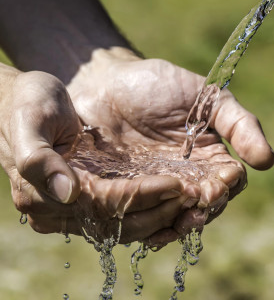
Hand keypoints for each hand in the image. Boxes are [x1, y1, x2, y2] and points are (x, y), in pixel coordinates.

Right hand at [0, 67, 197, 243]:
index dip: (141, 196)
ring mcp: (80, 203)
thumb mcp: (30, 119)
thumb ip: (39, 158)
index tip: (175, 183)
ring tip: (198, 199)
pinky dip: (155, 207)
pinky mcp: (95, 194)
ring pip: (129, 223)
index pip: (104, 204)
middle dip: (160, 210)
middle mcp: (63, 208)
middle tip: (196, 194)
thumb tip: (68, 193)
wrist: (26, 99)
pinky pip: (129, 211)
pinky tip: (180, 197)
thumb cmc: (27, 103)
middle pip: (121, 223)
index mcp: (44, 193)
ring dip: (164, 214)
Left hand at [68, 47, 273, 244]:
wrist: (107, 82)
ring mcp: (157, 185)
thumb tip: (268, 161)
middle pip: (203, 206)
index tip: (215, 187)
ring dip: (176, 225)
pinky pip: (142, 217)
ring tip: (171, 226)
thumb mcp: (206, 97)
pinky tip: (149, 233)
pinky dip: (148, 227)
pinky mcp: (129, 192)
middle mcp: (186, 175)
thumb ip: (239, 124)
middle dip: (201, 212)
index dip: (224, 188)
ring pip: (175, 217)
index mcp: (209, 155)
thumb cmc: (159, 85)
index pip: (228, 182)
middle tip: (193, 211)